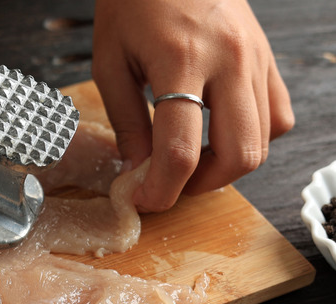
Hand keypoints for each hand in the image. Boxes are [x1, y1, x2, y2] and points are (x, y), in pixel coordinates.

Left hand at [92, 0, 293, 211]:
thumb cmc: (132, 2)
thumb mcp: (110, 62)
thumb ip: (125, 121)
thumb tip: (138, 170)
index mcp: (180, 61)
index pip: (180, 150)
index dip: (161, 189)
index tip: (144, 199)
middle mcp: (228, 61)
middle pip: (239, 155)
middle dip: (201, 185)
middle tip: (170, 184)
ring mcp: (255, 58)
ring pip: (264, 140)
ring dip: (227, 166)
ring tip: (191, 160)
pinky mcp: (266, 57)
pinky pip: (277, 114)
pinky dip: (253, 136)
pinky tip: (219, 132)